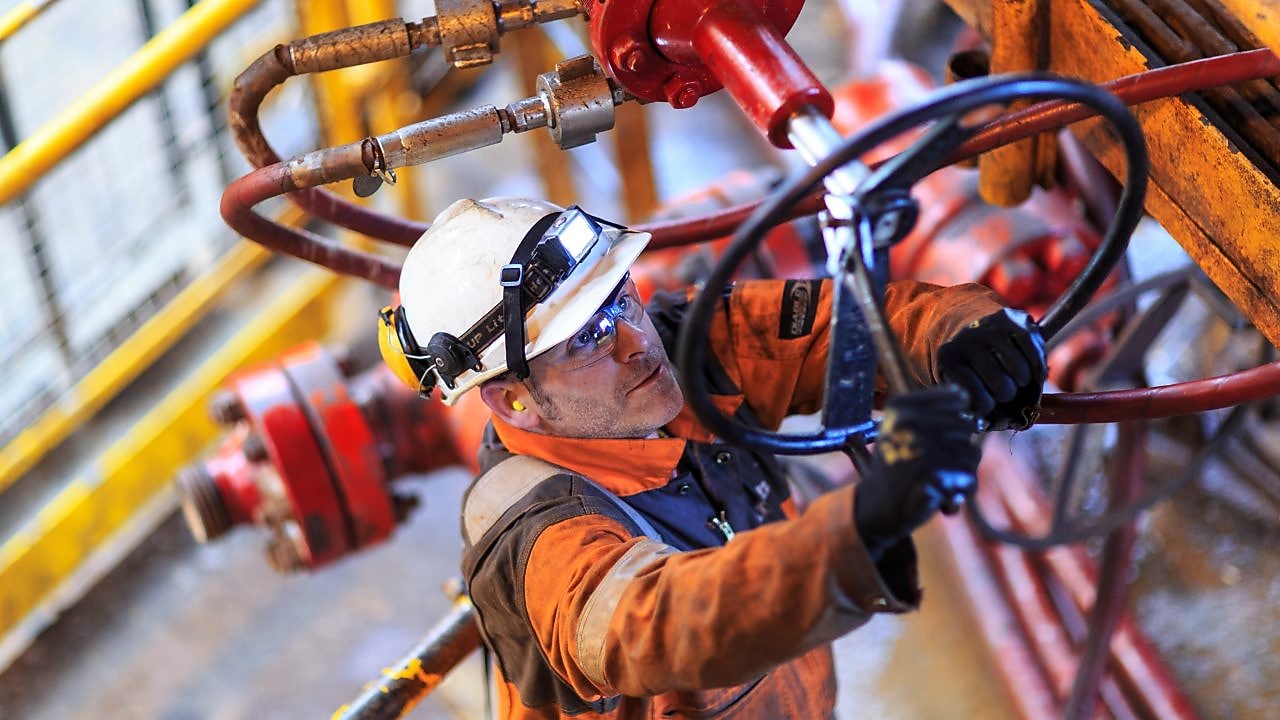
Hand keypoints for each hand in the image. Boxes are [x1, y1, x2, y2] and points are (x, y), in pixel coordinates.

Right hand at [855, 388, 979, 561]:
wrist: (878, 507)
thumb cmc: (896, 466)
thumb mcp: (904, 430)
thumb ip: (929, 409)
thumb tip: (961, 395)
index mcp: (900, 408)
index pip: (955, 399)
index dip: (958, 420)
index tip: (941, 439)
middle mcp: (908, 422)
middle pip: (966, 426)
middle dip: (960, 451)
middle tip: (937, 467)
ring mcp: (920, 447)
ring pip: (971, 453)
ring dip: (961, 474)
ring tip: (939, 482)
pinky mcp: (932, 474)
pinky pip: (968, 478)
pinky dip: (961, 491)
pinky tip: (942, 497)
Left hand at [936, 307, 1046, 430]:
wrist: (963, 324)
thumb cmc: (965, 366)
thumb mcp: (957, 385)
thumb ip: (972, 410)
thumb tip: (992, 424)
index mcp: (949, 360)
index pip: (978, 400)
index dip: (987, 408)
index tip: (987, 403)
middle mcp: (967, 340)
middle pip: (1003, 388)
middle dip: (1007, 395)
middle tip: (1003, 390)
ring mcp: (991, 328)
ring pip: (1020, 372)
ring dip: (1023, 382)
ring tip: (1014, 379)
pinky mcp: (1013, 319)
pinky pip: (1035, 354)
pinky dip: (1037, 368)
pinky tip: (1031, 372)